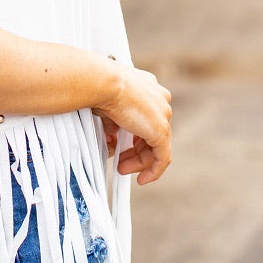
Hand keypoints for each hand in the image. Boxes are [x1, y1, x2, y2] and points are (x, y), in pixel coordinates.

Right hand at [92, 61, 171, 184]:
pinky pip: (162, 157)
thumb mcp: (107, 107)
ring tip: (122, 169)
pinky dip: (153, 171)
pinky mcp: (161, 131)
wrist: (103, 83)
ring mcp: (163, 115)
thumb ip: (113, 125)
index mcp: (148, 87)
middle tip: (120, 163)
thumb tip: (111, 141)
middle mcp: (160, 98)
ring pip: (157, 145)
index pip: (146, 116)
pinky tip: (142, 180)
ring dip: (140, 161)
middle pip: (152, 132)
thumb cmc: (98, 88)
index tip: (120, 145)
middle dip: (135, 150)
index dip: (134, 134)